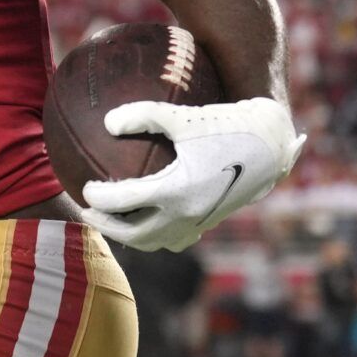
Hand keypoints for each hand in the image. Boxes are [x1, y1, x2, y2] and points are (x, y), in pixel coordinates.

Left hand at [80, 97, 302, 251]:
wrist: (273, 145)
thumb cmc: (228, 124)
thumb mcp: (184, 115)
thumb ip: (144, 115)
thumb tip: (108, 122)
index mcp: (177, 191)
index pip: (124, 202)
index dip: (98, 197)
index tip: (83, 188)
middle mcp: (188, 213)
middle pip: (135, 233)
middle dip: (107, 226)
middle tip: (86, 212)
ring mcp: (201, 222)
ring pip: (157, 242)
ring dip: (131, 235)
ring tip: (112, 220)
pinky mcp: (211, 220)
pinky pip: (177, 238)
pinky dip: (157, 235)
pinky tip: (148, 218)